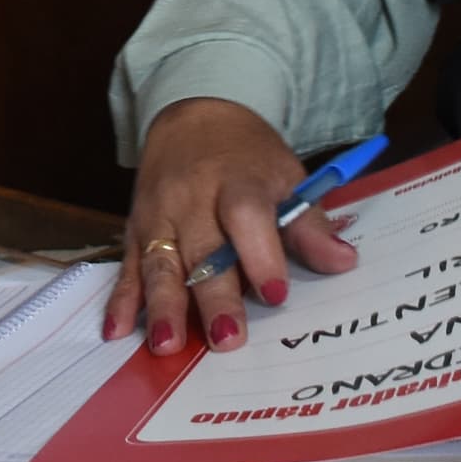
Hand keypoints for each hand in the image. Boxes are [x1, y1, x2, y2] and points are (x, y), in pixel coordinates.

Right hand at [99, 98, 364, 357]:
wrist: (194, 115)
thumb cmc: (248, 157)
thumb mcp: (285, 176)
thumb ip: (309, 223)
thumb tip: (344, 262)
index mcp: (238, 181)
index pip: (246, 215)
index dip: (259, 255)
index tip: (276, 295)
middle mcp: (192, 199)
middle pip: (201, 250)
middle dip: (212, 298)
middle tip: (227, 341)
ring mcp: (159, 216)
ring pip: (159, 263)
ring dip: (162, 306)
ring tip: (166, 346)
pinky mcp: (136, 230)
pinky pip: (127, 267)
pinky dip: (119, 300)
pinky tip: (116, 331)